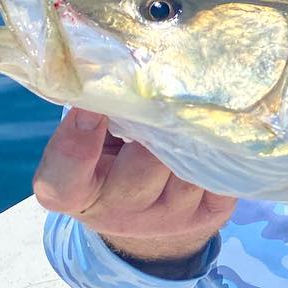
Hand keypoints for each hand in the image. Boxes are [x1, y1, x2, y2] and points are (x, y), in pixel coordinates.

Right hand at [33, 107, 234, 266]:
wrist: (146, 207)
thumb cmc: (111, 156)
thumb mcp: (91, 138)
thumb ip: (101, 113)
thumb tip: (123, 66)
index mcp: (75, 193)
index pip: (63, 179)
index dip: (76, 142)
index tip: (91, 106)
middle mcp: (119, 214)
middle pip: (142, 171)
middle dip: (155, 132)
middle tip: (164, 101)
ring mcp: (167, 220)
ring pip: (188, 176)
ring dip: (194, 141)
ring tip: (196, 113)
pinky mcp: (208, 217)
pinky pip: (222, 183)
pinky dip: (223, 155)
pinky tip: (219, 135)